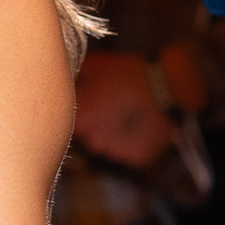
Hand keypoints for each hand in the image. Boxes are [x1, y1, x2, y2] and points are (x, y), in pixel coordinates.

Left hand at [73, 50, 174, 166]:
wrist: (167, 85)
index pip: (66, 124)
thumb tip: (57, 79)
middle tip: (112, 106)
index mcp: (82, 121)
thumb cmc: (129, 73)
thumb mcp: (95, 65)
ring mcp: (117, 152)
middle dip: (96, 124)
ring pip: (108, 146)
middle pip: (88, 137)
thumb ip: (72, 77)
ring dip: (114, 135)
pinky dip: (133, 142)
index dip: (80, 111)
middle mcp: (95, 142)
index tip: (90, 100)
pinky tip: (140, 125)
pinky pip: (129, 152)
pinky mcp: (137, 158)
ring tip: (128, 114)